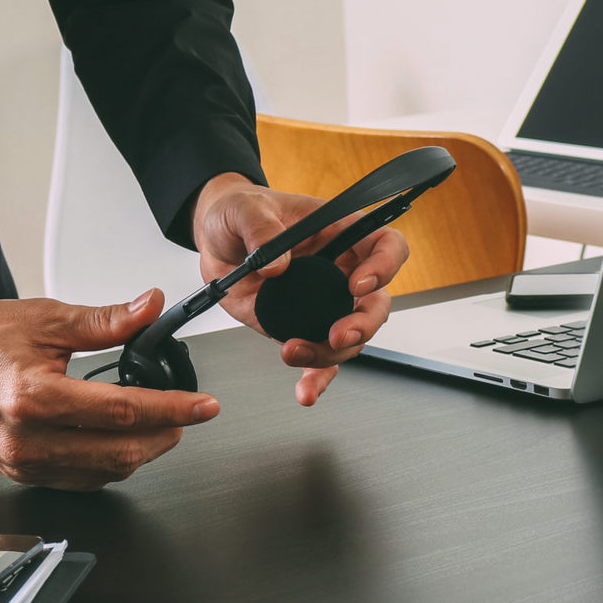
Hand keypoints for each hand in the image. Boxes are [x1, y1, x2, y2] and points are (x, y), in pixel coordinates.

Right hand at [0, 289, 219, 490]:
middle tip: (187, 415)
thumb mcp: (45, 318)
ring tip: (161, 425)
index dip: (173, 409)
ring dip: (141, 452)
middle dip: (165, 435)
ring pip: (104, 473)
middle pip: (120, 452)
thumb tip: (149, 308)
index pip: (123, 411)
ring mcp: (22, 463)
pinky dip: (110, 464)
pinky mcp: (19, 473)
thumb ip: (105, 320)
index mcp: (34, 397)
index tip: (203, 405)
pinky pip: (79, 480)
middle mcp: (27, 439)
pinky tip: (122, 441)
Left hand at [191, 173, 410, 405]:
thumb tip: (276, 266)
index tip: (358, 284)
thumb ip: (260, 230)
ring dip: (330, 353)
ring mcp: (323, 303)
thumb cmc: (239, 213)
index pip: (386, 246)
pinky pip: (320, 359)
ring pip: (351, 338)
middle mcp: (340, 271)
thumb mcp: (243, 210)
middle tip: (338, 334)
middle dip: (363, 324)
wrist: (217, 240)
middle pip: (376, 302)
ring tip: (294, 352)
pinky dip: (316, 379)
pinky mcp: (301, 327)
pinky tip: (305, 392)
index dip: (385, 265)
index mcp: (340, 233)